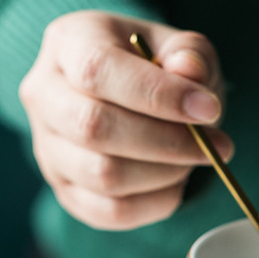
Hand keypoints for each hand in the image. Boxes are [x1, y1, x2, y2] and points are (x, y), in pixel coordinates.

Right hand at [18, 11, 232, 229]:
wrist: (128, 101)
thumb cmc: (154, 69)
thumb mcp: (177, 47)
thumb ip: (190, 54)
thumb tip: (190, 74)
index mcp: (67, 44)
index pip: (98, 71)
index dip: (157, 95)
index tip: (208, 110)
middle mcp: (44, 97)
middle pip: (94, 128)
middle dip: (166, 142)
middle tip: (214, 145)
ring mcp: (49, 151)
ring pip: (103, 176)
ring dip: (164, 174)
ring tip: (192, 160)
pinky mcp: (66, 193)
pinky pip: (112, 213)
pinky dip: (155, 203)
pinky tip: (175, 183)